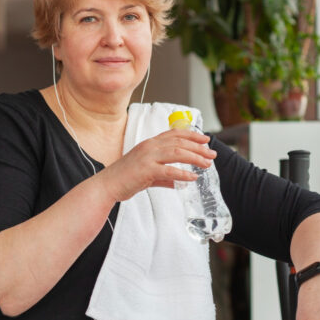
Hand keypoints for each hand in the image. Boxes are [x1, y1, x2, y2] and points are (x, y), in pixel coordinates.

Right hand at [97, 129, 216, 202]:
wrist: (107, 185)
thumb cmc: (125, 179)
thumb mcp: (147, 175)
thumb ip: (164, 177)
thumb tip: (179, 182)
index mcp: (149, 144)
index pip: (174, 134)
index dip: (192, 135)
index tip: (206, 140)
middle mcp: (150, 147)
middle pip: (179, 142)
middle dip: (198, 147)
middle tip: (212, 154)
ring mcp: (147, 157)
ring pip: (177, 153)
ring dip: (195, 157)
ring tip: (207, 164)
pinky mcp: (146, 170)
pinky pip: (169, 171)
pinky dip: (183, 174)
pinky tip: (193, 177)